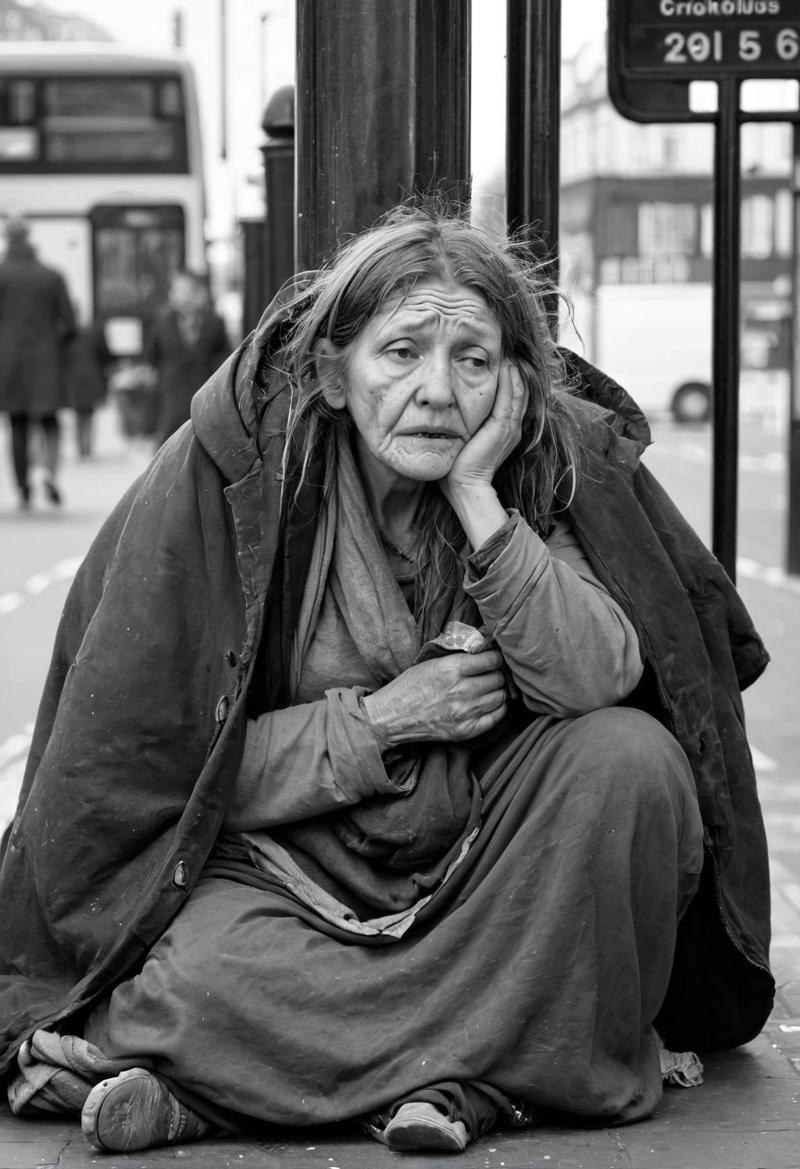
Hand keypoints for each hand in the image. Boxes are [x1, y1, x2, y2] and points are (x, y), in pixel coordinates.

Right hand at [360, 650, 507, 746]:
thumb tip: (484, 648)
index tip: (494, 658)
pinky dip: (498, 708)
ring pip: (500, 697)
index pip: (491, 660)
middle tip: (491, 673)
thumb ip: (458, 656)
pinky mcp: (465, 730)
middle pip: (498, 678)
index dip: (496, 657)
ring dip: (498, 690)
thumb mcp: (431, 662)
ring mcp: (464, 713)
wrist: (392, 716)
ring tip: (490, 688)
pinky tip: (490, 704)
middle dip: (497, 673)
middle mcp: (461, 690)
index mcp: (451, 669)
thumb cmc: (410, 686)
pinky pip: (496, 717)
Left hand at [444, 361, 527, 496]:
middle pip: (520, 392)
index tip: (504, 360)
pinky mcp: (502, 428)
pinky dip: (510, 382)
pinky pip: (509, 399)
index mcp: (505, 430)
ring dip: (515, 371)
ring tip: (511, 352)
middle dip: (517, 371)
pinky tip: (508, 366)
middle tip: (511, 349)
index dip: (511, 379)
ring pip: (518, 392)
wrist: (464, 484)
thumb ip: (467, 422)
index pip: (513, 398)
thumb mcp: (466, 437)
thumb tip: (451, 408)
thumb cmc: (459, 465)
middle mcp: (512, 427)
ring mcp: (509, 427)